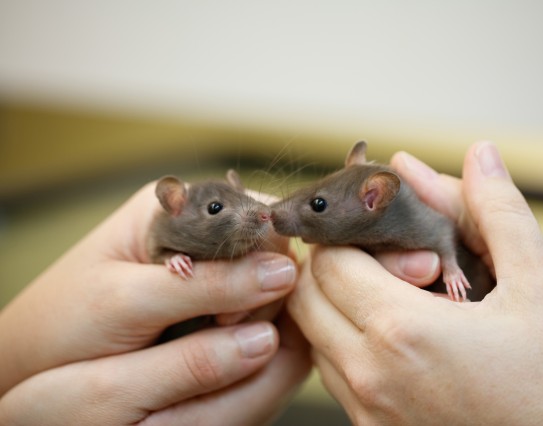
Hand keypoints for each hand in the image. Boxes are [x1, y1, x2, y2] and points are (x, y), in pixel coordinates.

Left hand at [0, 183, 309, 423]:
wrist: (32, 361)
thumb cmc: (64, 322)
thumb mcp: (131, 301)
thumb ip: (207, 284)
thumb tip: (283, 272)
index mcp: (175, 205)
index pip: (253, 216)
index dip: (265, 258)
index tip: (244, 305)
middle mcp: (194, 226)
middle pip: (264, 248)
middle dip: (256, 290)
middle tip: (223, 325)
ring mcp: (200, 261)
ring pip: (260, 280)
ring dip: (249, 312)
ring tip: (213, 334)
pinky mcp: (203, 295)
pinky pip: (245, 304)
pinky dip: (239, 326)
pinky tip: (215, 339)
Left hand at [288, 142, 542, 423]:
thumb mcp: (541, 292)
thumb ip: (502, 215)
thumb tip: (483, 153)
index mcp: (402, 329)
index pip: (330, 261)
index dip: (345, 236)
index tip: (372, 228)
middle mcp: (370, 373)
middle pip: (307, 298)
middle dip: (330, 266)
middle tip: (372, 255)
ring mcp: (366, 410)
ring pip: (313, 338)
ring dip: (331, 306)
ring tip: (378, 290)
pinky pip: (332, 377)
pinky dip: (341, 345)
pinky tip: (387, 335)